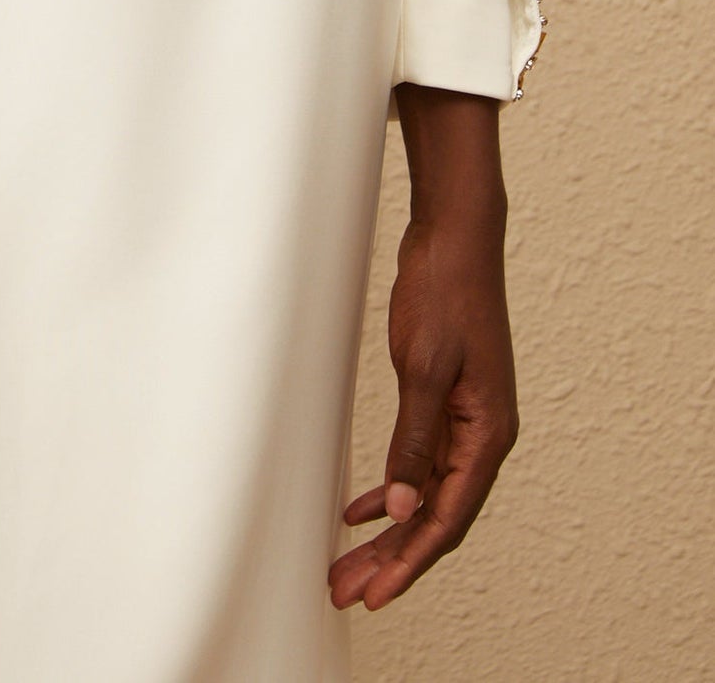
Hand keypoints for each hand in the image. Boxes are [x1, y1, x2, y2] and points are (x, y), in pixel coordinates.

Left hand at [329, 83, 517, 612]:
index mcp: (486, 435)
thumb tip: (402, 507)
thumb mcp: (423, 365)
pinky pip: (420, 465)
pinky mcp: (446, 402)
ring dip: (388, 531)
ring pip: (424, 494)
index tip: (374, 595)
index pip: (446, 518)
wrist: (455, 236)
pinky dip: (392, 489)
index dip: (409, 561)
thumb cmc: (445, 291)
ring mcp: (466, 421)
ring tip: (347, 564)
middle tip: (345, 591)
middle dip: (391, 559)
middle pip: (434, 516)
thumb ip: (414, 439)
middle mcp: (482, 437)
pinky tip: (363, 508)